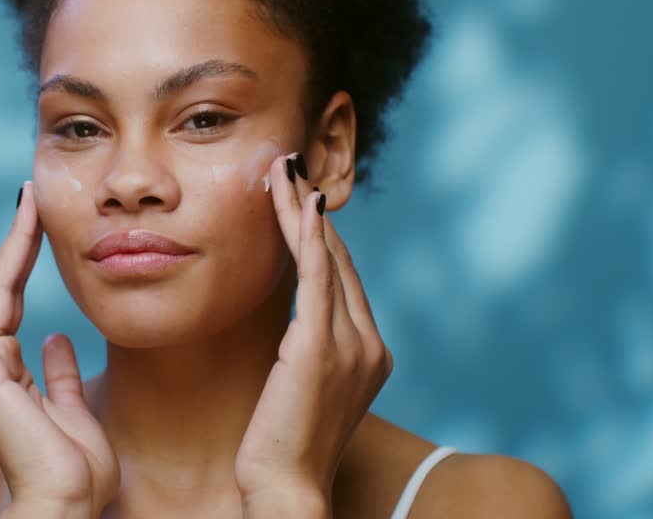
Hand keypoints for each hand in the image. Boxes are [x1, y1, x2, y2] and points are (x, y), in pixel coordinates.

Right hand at [0, 180, 118, 516]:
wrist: (67, 504)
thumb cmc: (75, 474)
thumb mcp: (77, 411)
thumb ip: (61, 375)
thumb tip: (57, 338)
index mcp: (14, 375)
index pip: (11, 306)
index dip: (17, 264)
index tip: (21, 227)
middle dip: (6, 244)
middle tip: (18, 200)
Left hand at [234, 154, 393, 512]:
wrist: (287, 487)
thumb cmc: (285, 445)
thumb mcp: (305, 389)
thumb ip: (310, 351)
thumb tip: (293, 329)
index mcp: (370, 353)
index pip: (344, 280)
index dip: (321, 235)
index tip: (299, 198)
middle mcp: (370, 344)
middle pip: (338, 260)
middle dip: (311, 210)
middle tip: (289, 165)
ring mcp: (351, 344)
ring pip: (326, 259)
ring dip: (301, 209)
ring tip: (281, 169)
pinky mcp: (321, 347)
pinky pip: (317, 277)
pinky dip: (308, 236)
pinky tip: (299, 203)